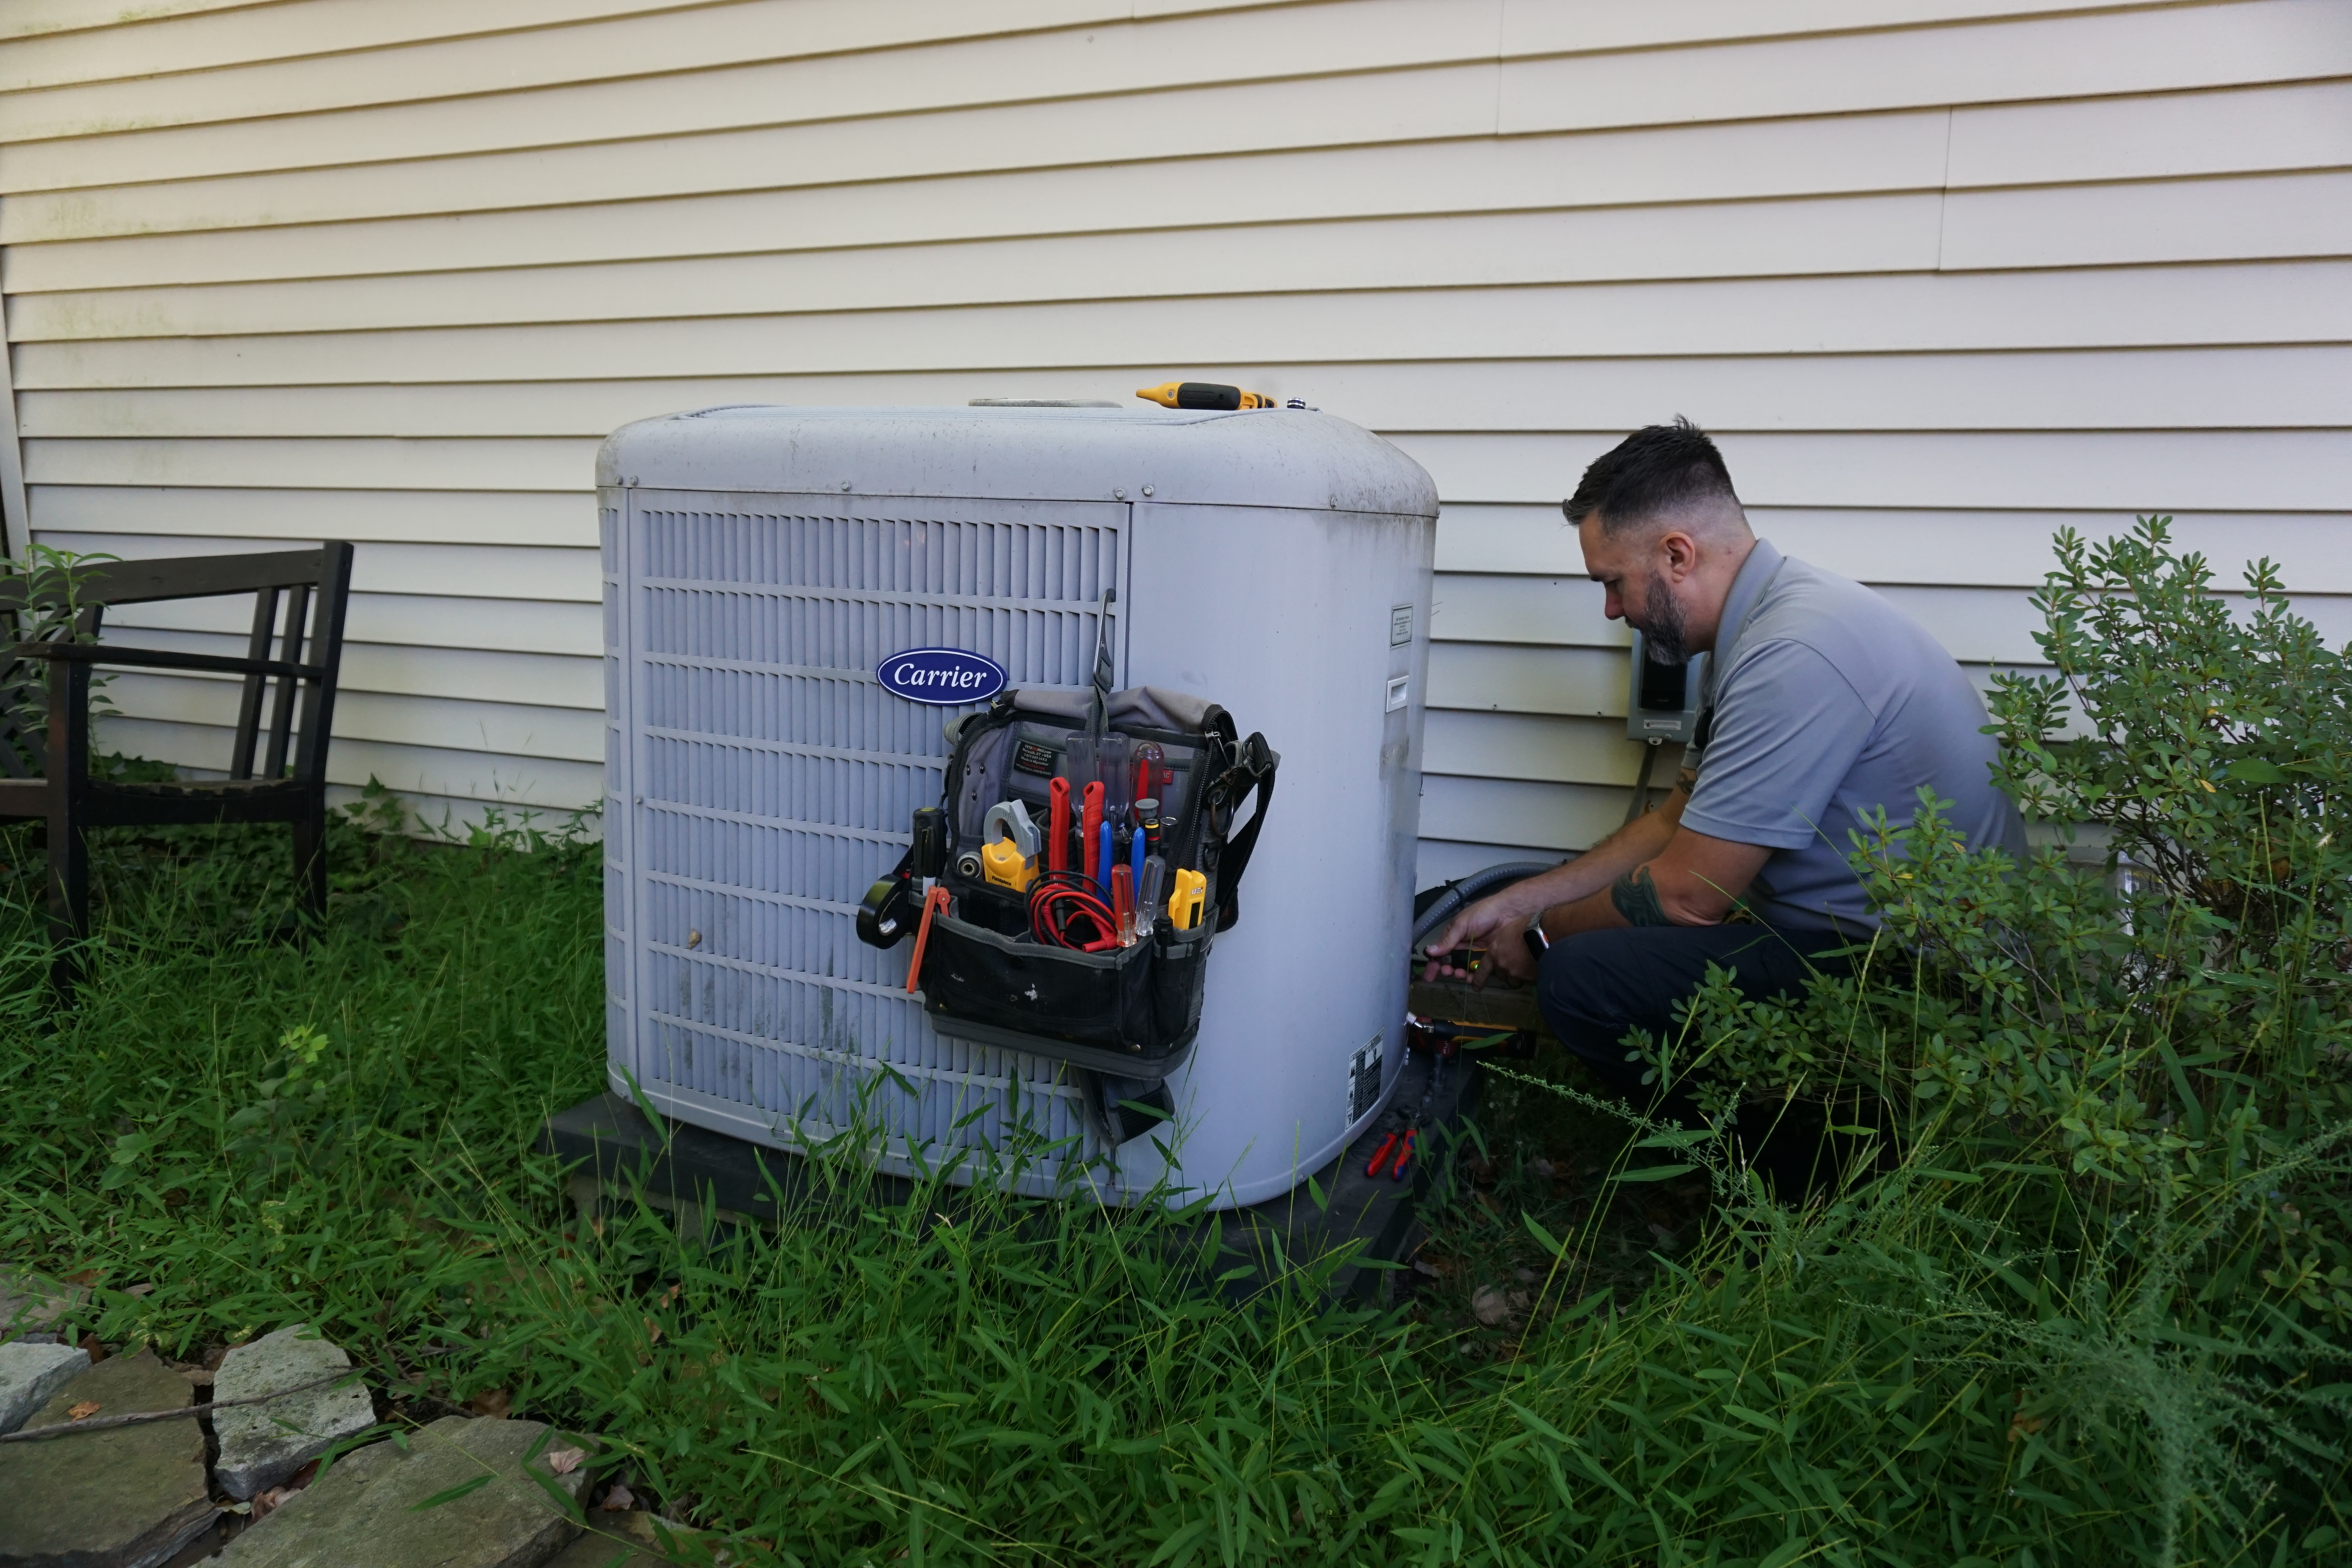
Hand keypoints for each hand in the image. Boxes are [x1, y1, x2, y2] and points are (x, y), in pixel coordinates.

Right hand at [1420, 891, 1538, 988]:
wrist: (1508, 913)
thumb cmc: (1482, 915)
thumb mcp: (1461, 926)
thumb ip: (1447, 941)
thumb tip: (1428, 952)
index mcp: (1452, 935)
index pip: (1439, 952)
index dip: (1434, 964)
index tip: (1429, 976)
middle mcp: (1462, 945)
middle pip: (1451, 962)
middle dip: (1448, 970)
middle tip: (1449, 972)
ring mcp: (1474, 951)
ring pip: (1463, 967)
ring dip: (1460, 973)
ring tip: (1461, 975)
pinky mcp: (1486, 957)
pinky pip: (1477, 969)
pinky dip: (1474, 975)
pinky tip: (1473, 979)